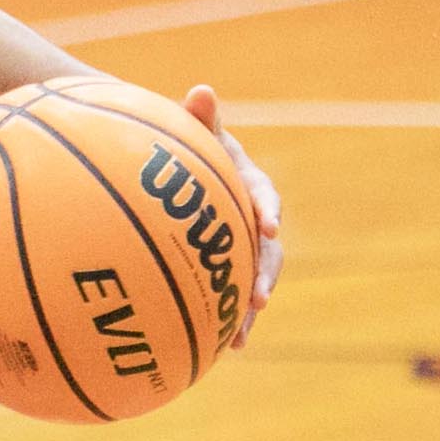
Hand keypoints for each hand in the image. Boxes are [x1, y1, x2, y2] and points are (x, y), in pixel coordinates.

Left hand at [185, 84, 282, 345]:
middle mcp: (249, 218)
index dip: (267, 211)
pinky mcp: (223, 267)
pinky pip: (229, 295)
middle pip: (267, 249)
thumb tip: (202, 90)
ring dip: (249, 307)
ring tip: (241, 336)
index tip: (268, 228)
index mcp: (247, 183)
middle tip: (259, 298)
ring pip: (251, 278)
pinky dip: (229, 320)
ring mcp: (238, 245)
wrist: (171, 168)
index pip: (263, 195)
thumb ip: (200, 118)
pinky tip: (222, 349)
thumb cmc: (181, 145)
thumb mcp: (190, 130)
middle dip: (265, 274)